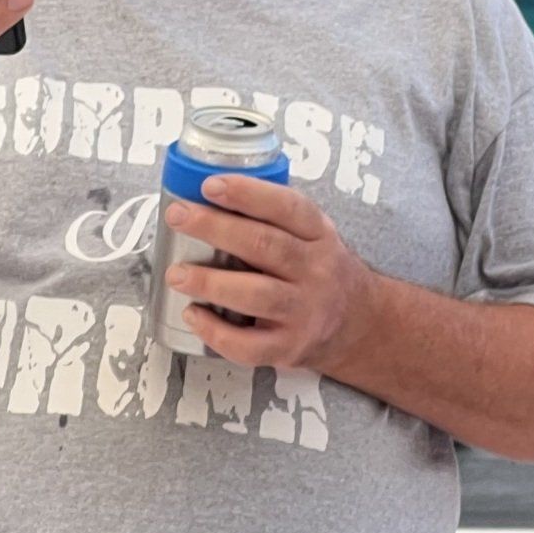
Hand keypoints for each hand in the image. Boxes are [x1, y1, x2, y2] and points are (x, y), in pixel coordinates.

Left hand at [164, 176, 376, 371]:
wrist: (357, 323)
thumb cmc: (320, 271)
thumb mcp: (315, 236)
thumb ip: (276, 220)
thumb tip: (210, 198)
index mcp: (320, 236)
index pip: (289, 208)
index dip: (249, 194)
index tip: (212, 185)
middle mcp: (316, 271)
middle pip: (266, 246)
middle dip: (217, 228)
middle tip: (179, 216)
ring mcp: (304, 311)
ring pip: (256, 295)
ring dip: (211, 282)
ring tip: (176, 273)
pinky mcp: (288, 347)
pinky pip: (249, 344)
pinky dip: (216, 331)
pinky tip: (193, 315)